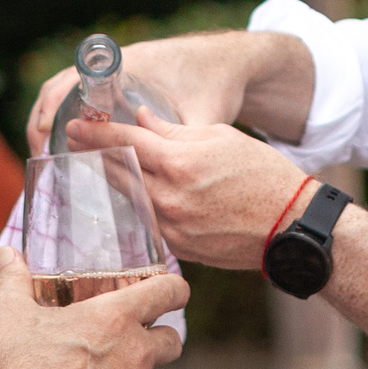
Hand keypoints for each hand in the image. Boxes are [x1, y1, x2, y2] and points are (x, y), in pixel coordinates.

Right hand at [0, 246, 188, 368]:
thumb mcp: (7, 312)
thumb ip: (12, 276)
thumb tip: (5, 254)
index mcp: (114, 318)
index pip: (169, 292)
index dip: (174, 289)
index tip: (171, 293)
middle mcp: (136, 354)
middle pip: (171, 339)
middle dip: (155, 337)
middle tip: (123, 342)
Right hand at [23, 32, 260, 156]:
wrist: (230, 62)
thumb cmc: (216, 84)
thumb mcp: (202, 116)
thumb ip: (184, 145)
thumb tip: (170, 187)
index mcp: (125, 66)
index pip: (69, 83)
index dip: (50, 113)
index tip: (45, 142)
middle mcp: (113, 66)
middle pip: (57, 89)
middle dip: (41, 121)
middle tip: (39, 157)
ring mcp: (113, 71)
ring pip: (63, 92)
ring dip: (50, 118)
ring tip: (48, 154)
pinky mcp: (118, 82)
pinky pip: (78, 94)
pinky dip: (66, 114)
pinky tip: (70, 143)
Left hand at [68, 109, 307, 269]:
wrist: (292, 226)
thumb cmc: (264, 174)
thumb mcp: (221, 137)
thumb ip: (174, 131)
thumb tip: (141, 120)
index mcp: (180, 163)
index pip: (126, 142)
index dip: (97, 132)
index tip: (75, 125)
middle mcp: (170, 198)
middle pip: (119, 172)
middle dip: (95, 154)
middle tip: (76, 142)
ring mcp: (172, 227)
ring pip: (128, 200)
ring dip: (112, 181)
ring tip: (99, 165)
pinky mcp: (179, 248)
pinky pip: (147, 222)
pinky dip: (135, 205)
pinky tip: (129, 194)